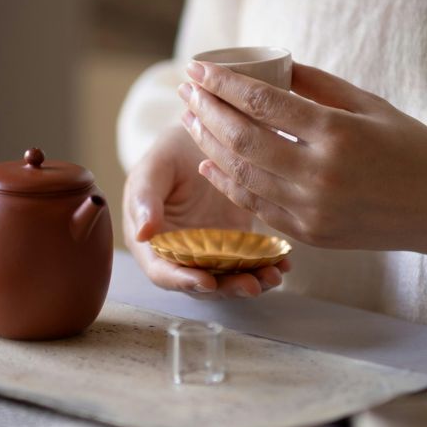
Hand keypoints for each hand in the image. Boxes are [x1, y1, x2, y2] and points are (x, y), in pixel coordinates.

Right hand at [122, 124, 289, 298]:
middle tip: (252, 285)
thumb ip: (144, 200)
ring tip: (273, 276)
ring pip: (228, 276)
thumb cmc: (169, 154)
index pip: (163, 272)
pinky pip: (250, 261)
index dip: (183, 281)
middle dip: (227, 287)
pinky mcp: (235, 243)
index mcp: (152, 243)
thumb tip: (142, 234)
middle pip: (201, 282)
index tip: (206, 281)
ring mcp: (210, 251)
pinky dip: (266, 265)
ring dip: (251, 281)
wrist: (201, 140)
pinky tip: (284, 262)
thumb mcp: (152, 170)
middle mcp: (181, 254)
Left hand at [178, 61, 426, 254]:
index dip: (224, 84)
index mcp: (338, 135)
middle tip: (185, 90)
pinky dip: (228, 182)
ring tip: (190, 119)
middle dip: (206, 110)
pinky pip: (256, 206)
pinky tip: (209, 161)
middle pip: (242, 139)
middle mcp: (319, 175)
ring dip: (209, 144)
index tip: (199, 68)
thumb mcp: (371, 106)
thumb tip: (273, 65)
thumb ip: (319, 86)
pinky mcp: (309, 234)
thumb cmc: (414, 149)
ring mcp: (312, 210)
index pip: (264, 103)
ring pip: (242, 174)